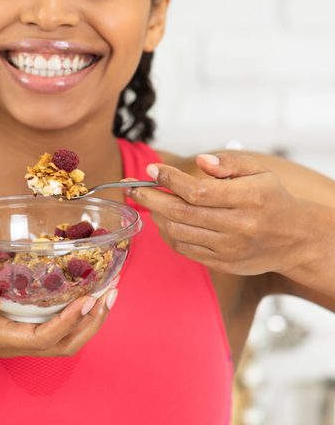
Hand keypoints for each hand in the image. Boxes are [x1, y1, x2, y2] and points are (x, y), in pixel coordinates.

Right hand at [0, 283, 117, 371]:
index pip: (44, 336)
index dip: (70, 320)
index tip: (88, 297)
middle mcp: (10, 342)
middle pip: (63, 345)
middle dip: (91, 323)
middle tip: (110, 292)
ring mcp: (12, 339)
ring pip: (60, 340)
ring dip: (86, 321)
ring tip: (104, 294)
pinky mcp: (10, 331)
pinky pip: (49, 331)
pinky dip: (71, 317)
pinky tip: (75, 296)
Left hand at [128, 152, 303, 276]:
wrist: (294, 239)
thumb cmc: (271, 199)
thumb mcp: (259, 172)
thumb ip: (229, 163)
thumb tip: (201, 161)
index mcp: (249, 198)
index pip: (198, 191)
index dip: (169, 179)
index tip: (151, 169)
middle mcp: (239, 226)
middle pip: (181, 213)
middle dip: (150, 198)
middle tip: (131, 187)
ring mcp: (229, 248)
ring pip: (178, 232)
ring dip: (156, 215)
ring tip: (148, 201)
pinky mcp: (222, 264)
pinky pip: (184, 248)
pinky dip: (167, 233)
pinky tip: (163, 219)